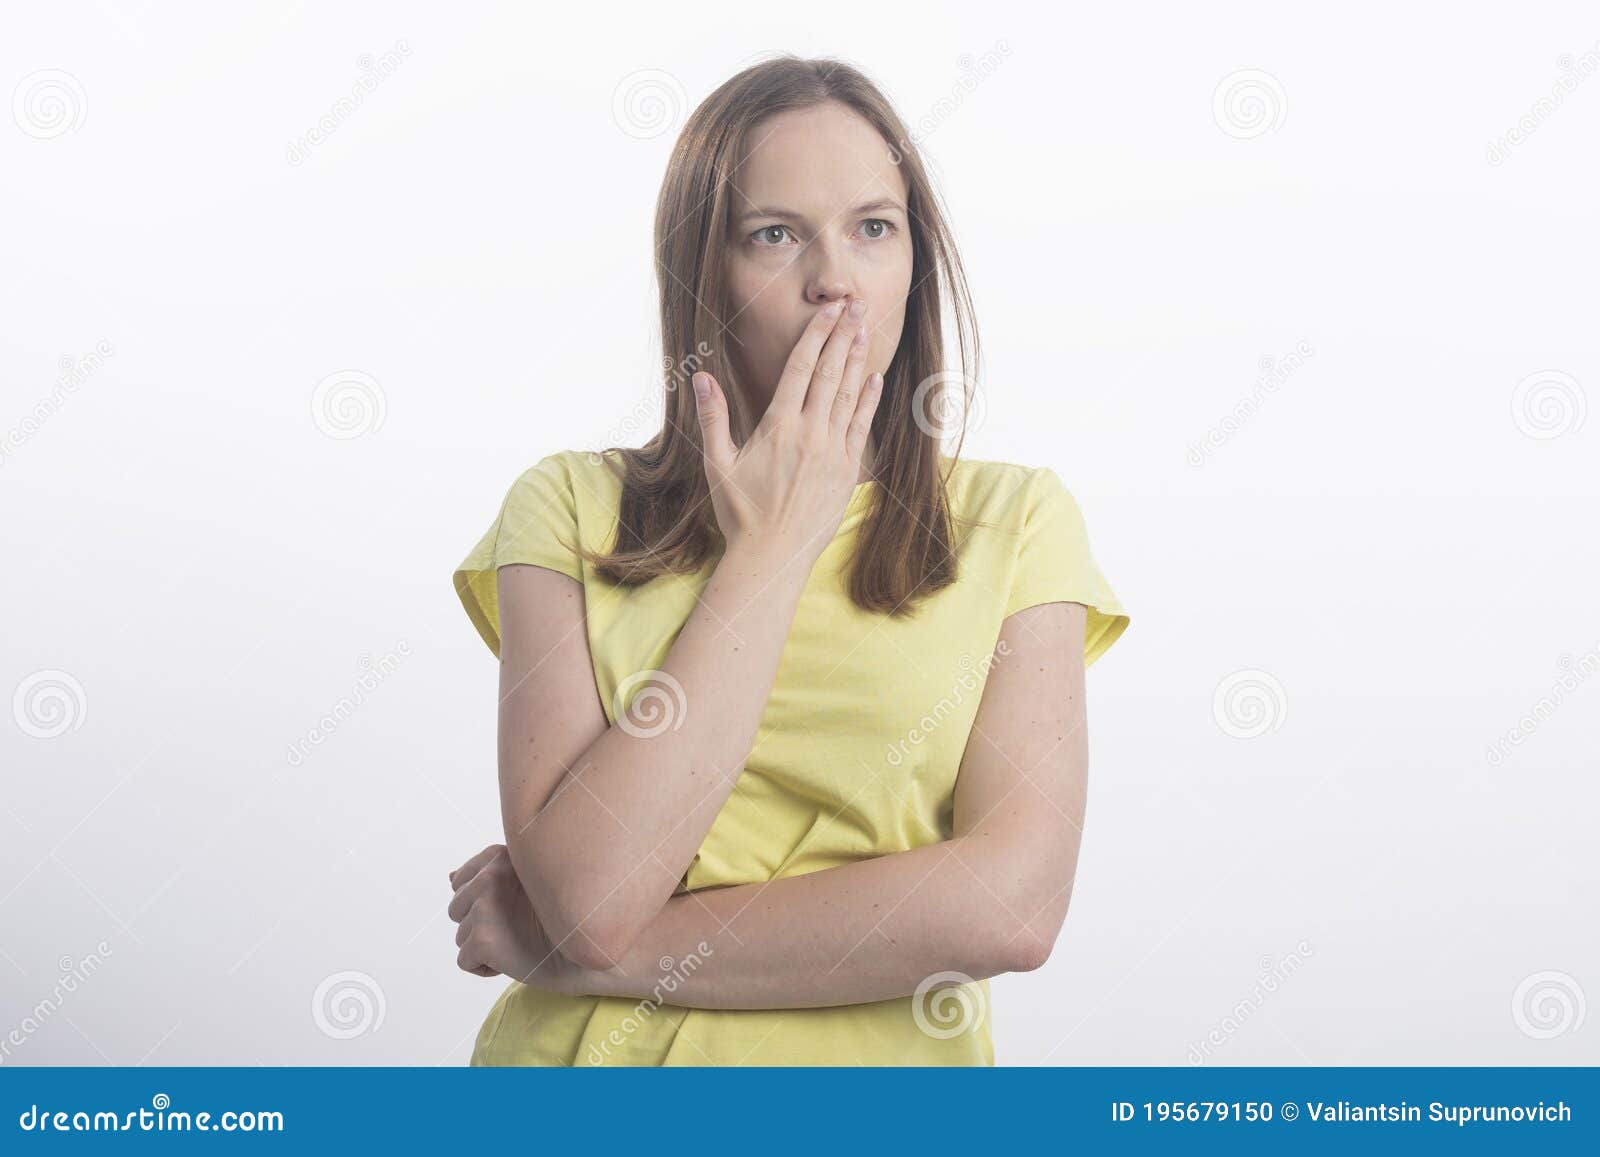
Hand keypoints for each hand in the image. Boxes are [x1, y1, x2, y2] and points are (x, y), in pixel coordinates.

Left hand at [447, 843, 580, 989]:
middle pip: (457, 908)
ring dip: (485, 945)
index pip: (463, 880)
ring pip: (461, 936)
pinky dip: (486, 967)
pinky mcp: (483, 938)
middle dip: (481, 923)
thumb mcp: (526, 884)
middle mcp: (490, 875)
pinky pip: (465, 961)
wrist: (590, 949)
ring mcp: (485, 907)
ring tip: (520, 942)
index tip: (514, 908)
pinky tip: (514, 959)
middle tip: (519, 927)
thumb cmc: (562, 917)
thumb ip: (489, 874)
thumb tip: (450, 877)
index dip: (485, 902)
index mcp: (502, 856)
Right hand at [690, 297, 883, 567]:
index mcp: (778, 426)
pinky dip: (869, 400)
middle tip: (856, 306)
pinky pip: (861, 427)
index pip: (801, 368)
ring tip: (866, 329)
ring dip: (858, 360)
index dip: (816, 335)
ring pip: (849, 395)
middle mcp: (810, 433)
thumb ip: (712, 417)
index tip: (828, 311)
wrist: (772, 556)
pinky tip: (875, 378)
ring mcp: (832, 452)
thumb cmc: (741, 512)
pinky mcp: (847, 471)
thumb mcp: (717, 464)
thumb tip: (701, 379)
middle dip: (843, 336)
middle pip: (831, 373)